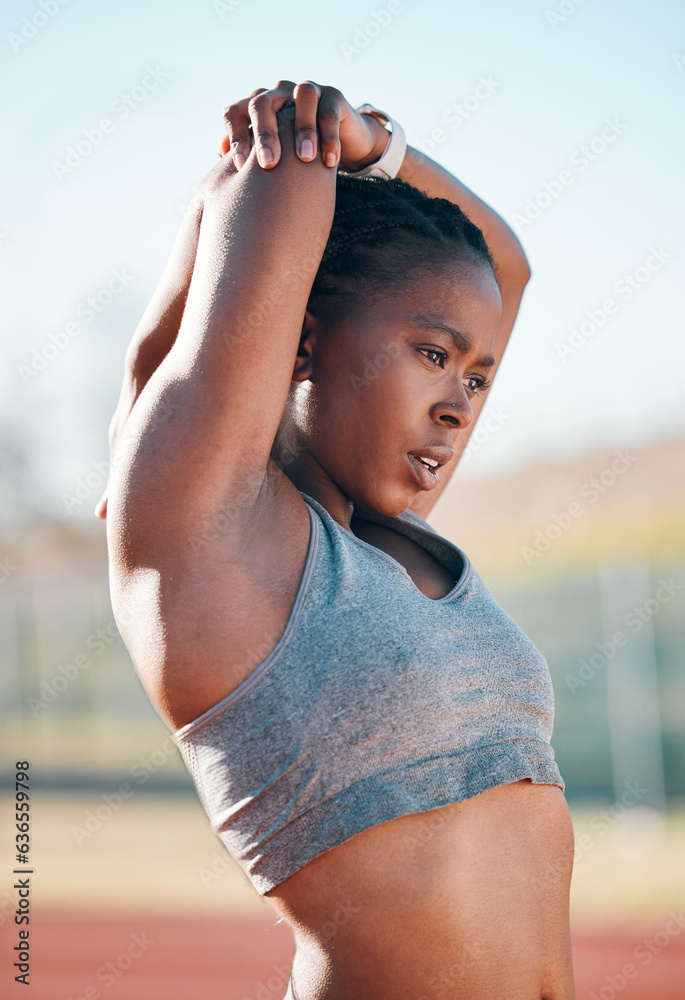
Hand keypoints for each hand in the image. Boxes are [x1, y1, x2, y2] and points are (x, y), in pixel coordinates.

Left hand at [218, 79, 389, 173]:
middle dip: (264, 134)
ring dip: (302, 129)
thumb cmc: (297, 152)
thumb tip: (222, 150)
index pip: (236, 112)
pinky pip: (328, 112)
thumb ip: (249, 151)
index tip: (239, 167)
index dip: (236, 136)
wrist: (340, 143)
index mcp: (258, 106)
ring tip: (305, 159)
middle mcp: (278, 93)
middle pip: (262, 102)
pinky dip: (328, 136)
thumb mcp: (273, 153)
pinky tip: (329, 162)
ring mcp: (307, 90)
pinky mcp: (334, 96)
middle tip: (269, 165)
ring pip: (302, 97)